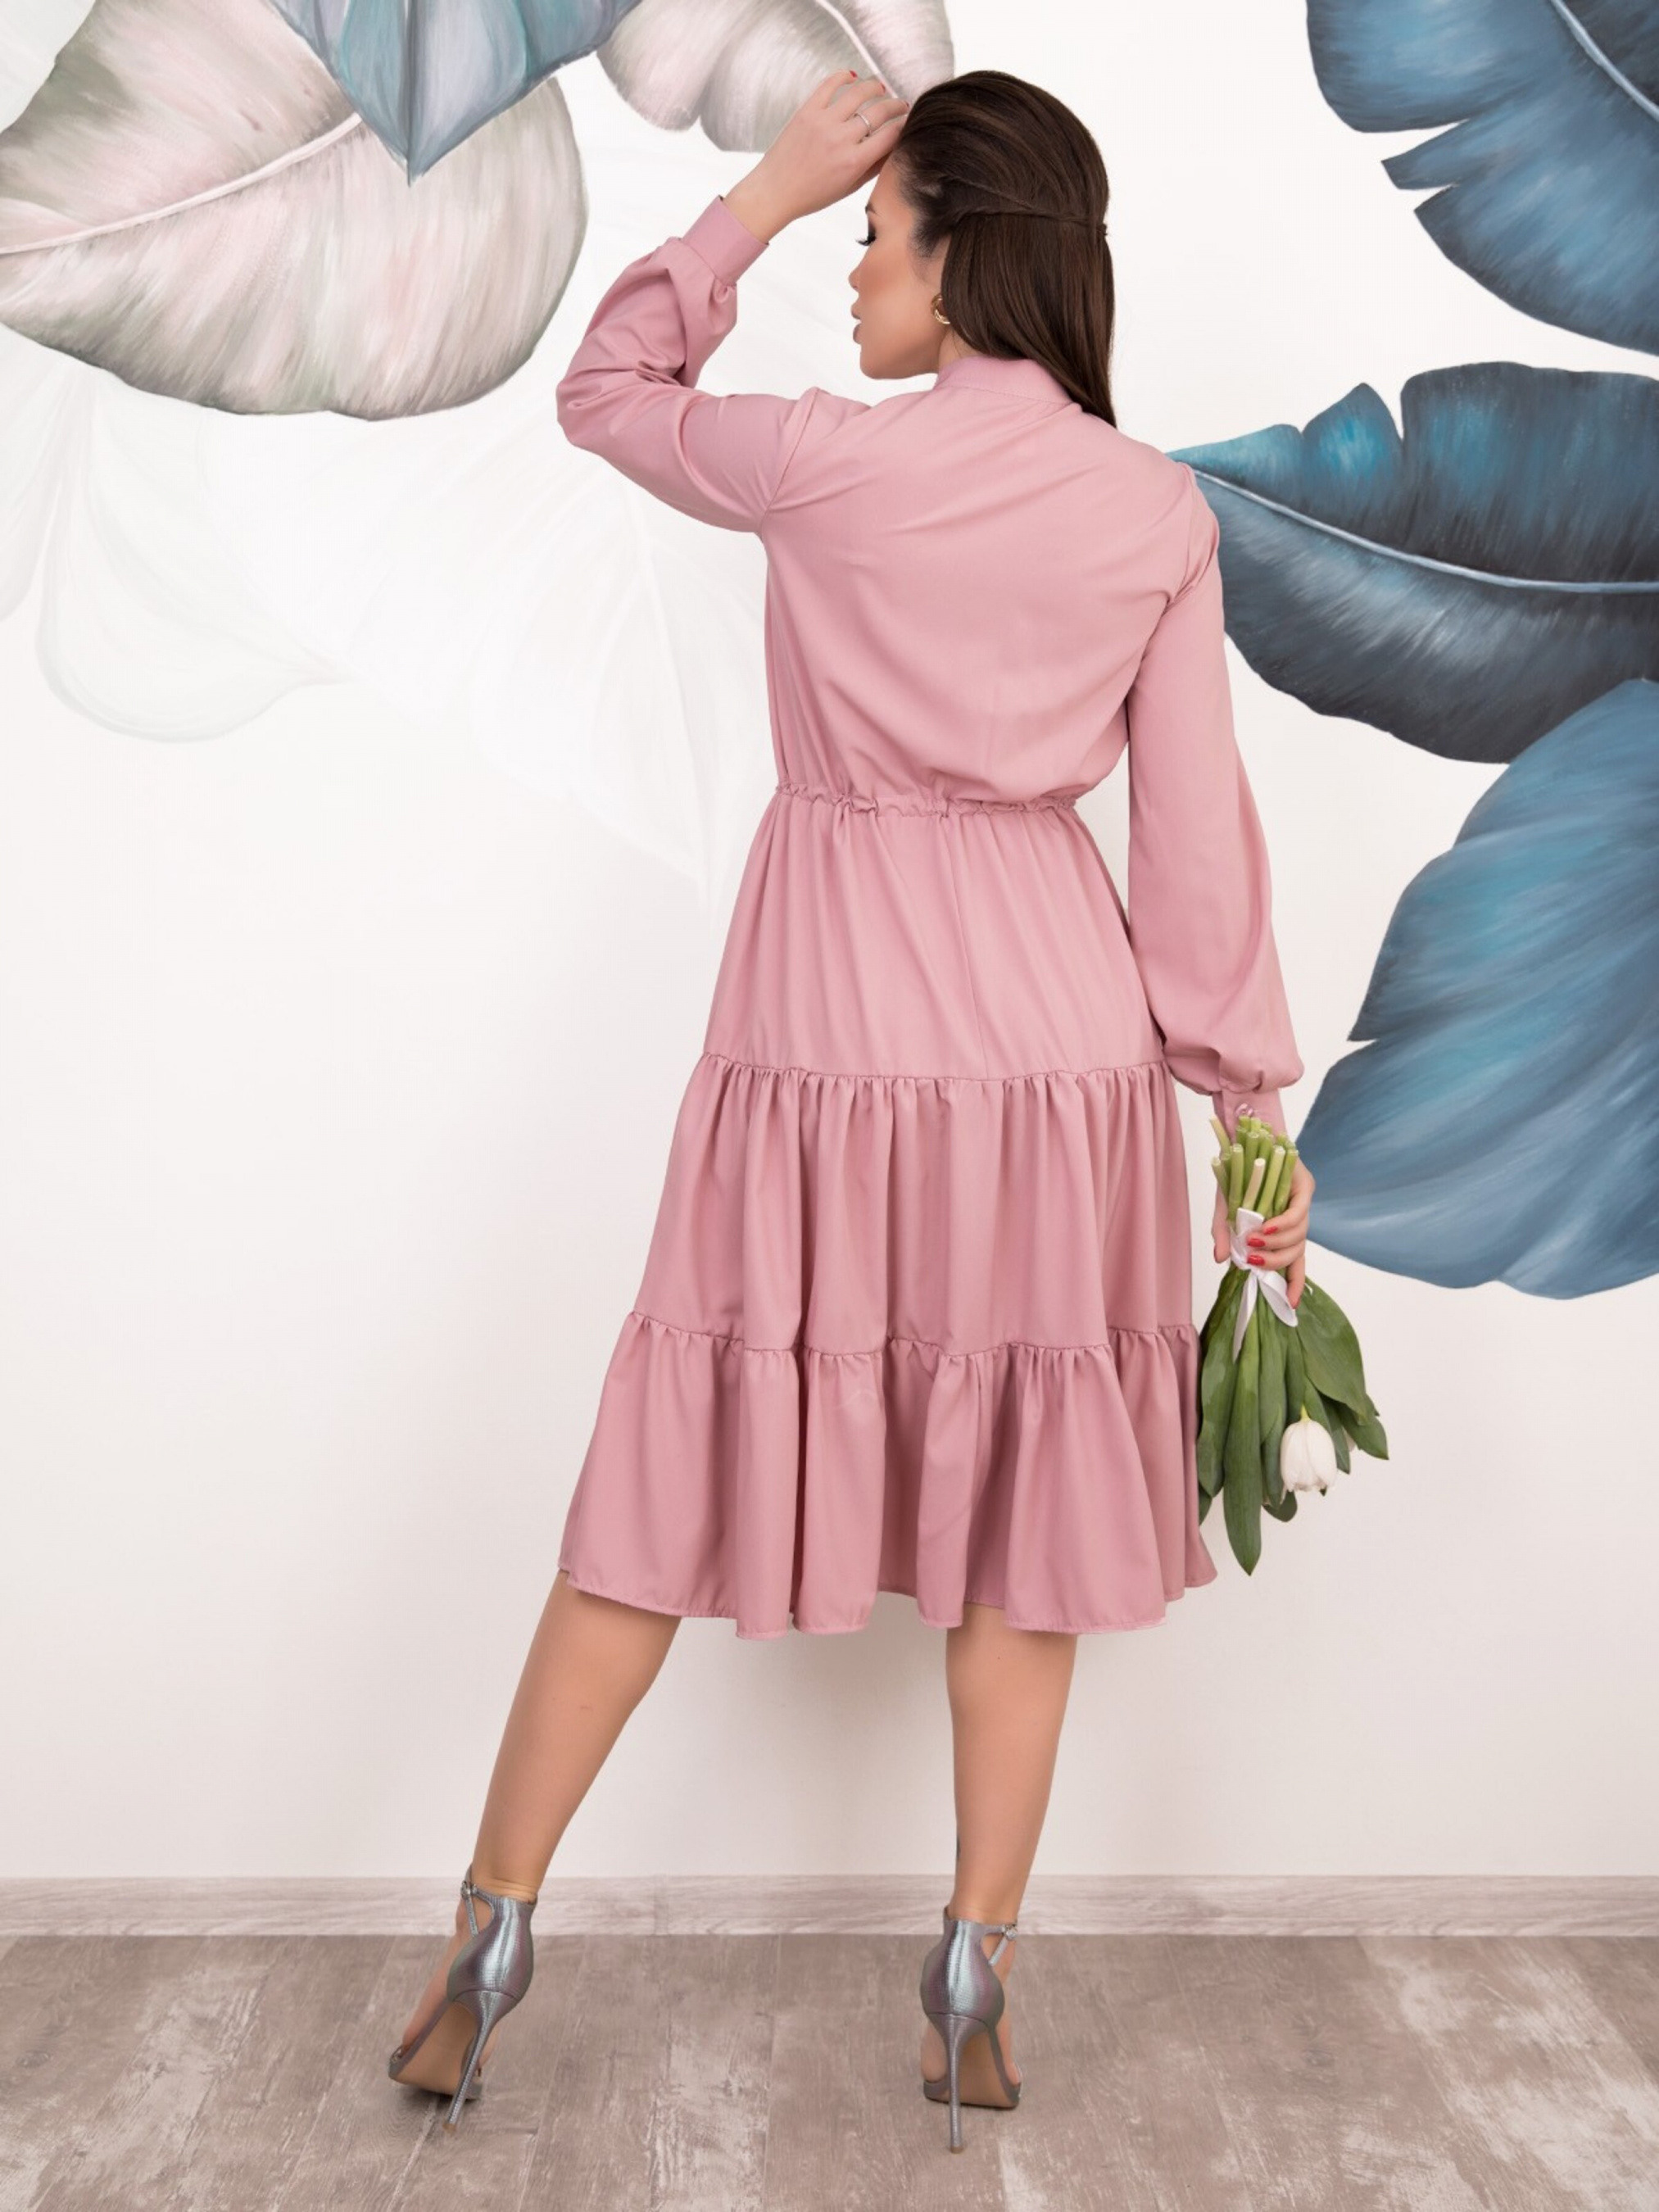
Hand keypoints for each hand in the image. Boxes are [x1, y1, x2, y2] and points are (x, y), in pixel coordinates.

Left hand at [723, 69, 910, 239]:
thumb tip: (894, 147)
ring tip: (881, 88)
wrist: (775, 191)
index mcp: (854, 162)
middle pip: (880, 111)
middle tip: (902, 105)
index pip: (891, 135)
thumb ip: (873, 167)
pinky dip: (844, 76)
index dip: (905, 126)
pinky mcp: (807, 111)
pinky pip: (830, 84)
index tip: (909, 122)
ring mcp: (823, 122)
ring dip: (875, 87)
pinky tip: (853, 78)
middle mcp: (841, 139)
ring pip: (859, 92)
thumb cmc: (812, 195)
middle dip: (896, 106)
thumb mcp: (849, 188)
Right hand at [1211, 1158, 1314, 1308]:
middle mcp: (1296, 1220)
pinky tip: (1266, 1228)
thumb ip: (1224, 1235)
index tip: (1290, 1305)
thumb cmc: (1236, 1175)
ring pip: (1299, 1236)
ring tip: (1253, 1240)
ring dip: (1275, 1244)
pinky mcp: (1304, 1187)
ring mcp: (1302, 1203)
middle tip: (1252, 1260)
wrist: (1243, 1139)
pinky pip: (1297, 1214)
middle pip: (1296, 1253)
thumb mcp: (1224, 1209)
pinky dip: (1282, 1225)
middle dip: (1275, 1263)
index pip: (1294, 1262)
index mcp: (1281, 1230)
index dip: (1294, 1283)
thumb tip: (1222, 1261)